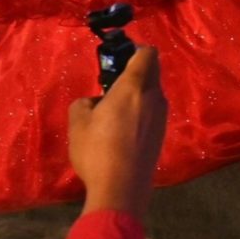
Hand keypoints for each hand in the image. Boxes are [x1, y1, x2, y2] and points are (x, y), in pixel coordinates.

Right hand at [71, 44, 167, 217]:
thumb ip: (84, 102)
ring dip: (137, 95)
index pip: (147, 53)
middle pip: (151, 72)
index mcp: (135, 87)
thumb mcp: (78, 122)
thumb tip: (96, 102)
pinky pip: (153, 112)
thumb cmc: (97, 149)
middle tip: (110, 87)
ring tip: (113, 112)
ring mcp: (162, 116)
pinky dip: (141, 112)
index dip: (134, 50)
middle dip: (134, 73)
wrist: (122, 188)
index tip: (117, 60)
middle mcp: (155, 97)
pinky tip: (122, 130)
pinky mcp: (162, 134)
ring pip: (153, 93)